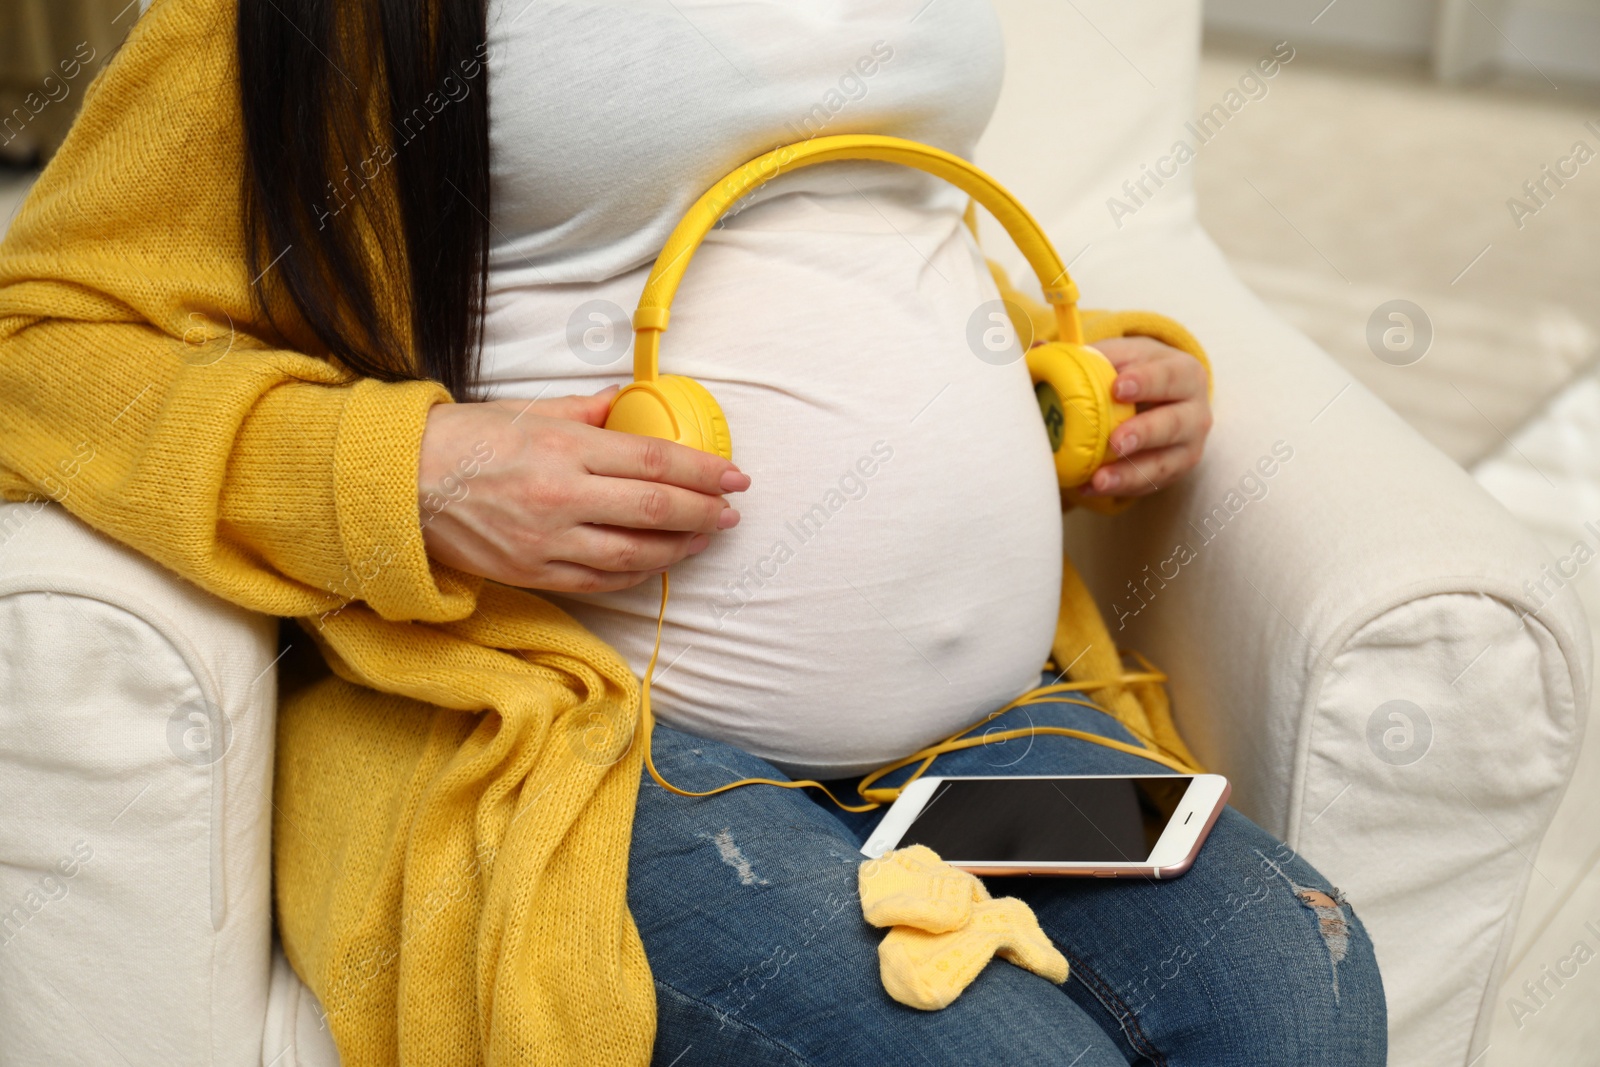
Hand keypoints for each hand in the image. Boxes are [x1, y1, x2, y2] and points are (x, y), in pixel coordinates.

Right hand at [417, 386, 749, 592]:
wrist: (399, 486)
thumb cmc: (463, 440)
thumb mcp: (527, 411)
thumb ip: (588, 411)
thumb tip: (632, 402)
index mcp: (563, 450)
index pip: (653, 462)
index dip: (702, 472)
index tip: (735, 477)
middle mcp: (560, 499)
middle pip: (655, 511)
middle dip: (704, 513)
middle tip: (731, 512)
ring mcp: (547, 543)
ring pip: (635, 554)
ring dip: (679, 548)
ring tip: (704, 537)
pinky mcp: (533, 573)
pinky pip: (602, 580)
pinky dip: (637, 572)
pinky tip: (657, 561)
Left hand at [1078, 336, 1211, 497]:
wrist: (1163, 399)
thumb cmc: (1134, 372)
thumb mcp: (1118, 356)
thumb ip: (1085, 354)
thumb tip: (1039, 348)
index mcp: (1182, 372)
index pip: (1167, 375)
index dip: (1146, 381)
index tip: (1117, 388)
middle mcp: (1195, 409)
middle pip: (1175, 422)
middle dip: (1145, 432)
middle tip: (1116, 441)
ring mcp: (1188, 444)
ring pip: (1164, 461)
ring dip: (1130, 472)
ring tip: (1099, 478)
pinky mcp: (1175, 470)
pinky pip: (1148, 484)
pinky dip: (1119, 487)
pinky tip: (1089, 486)